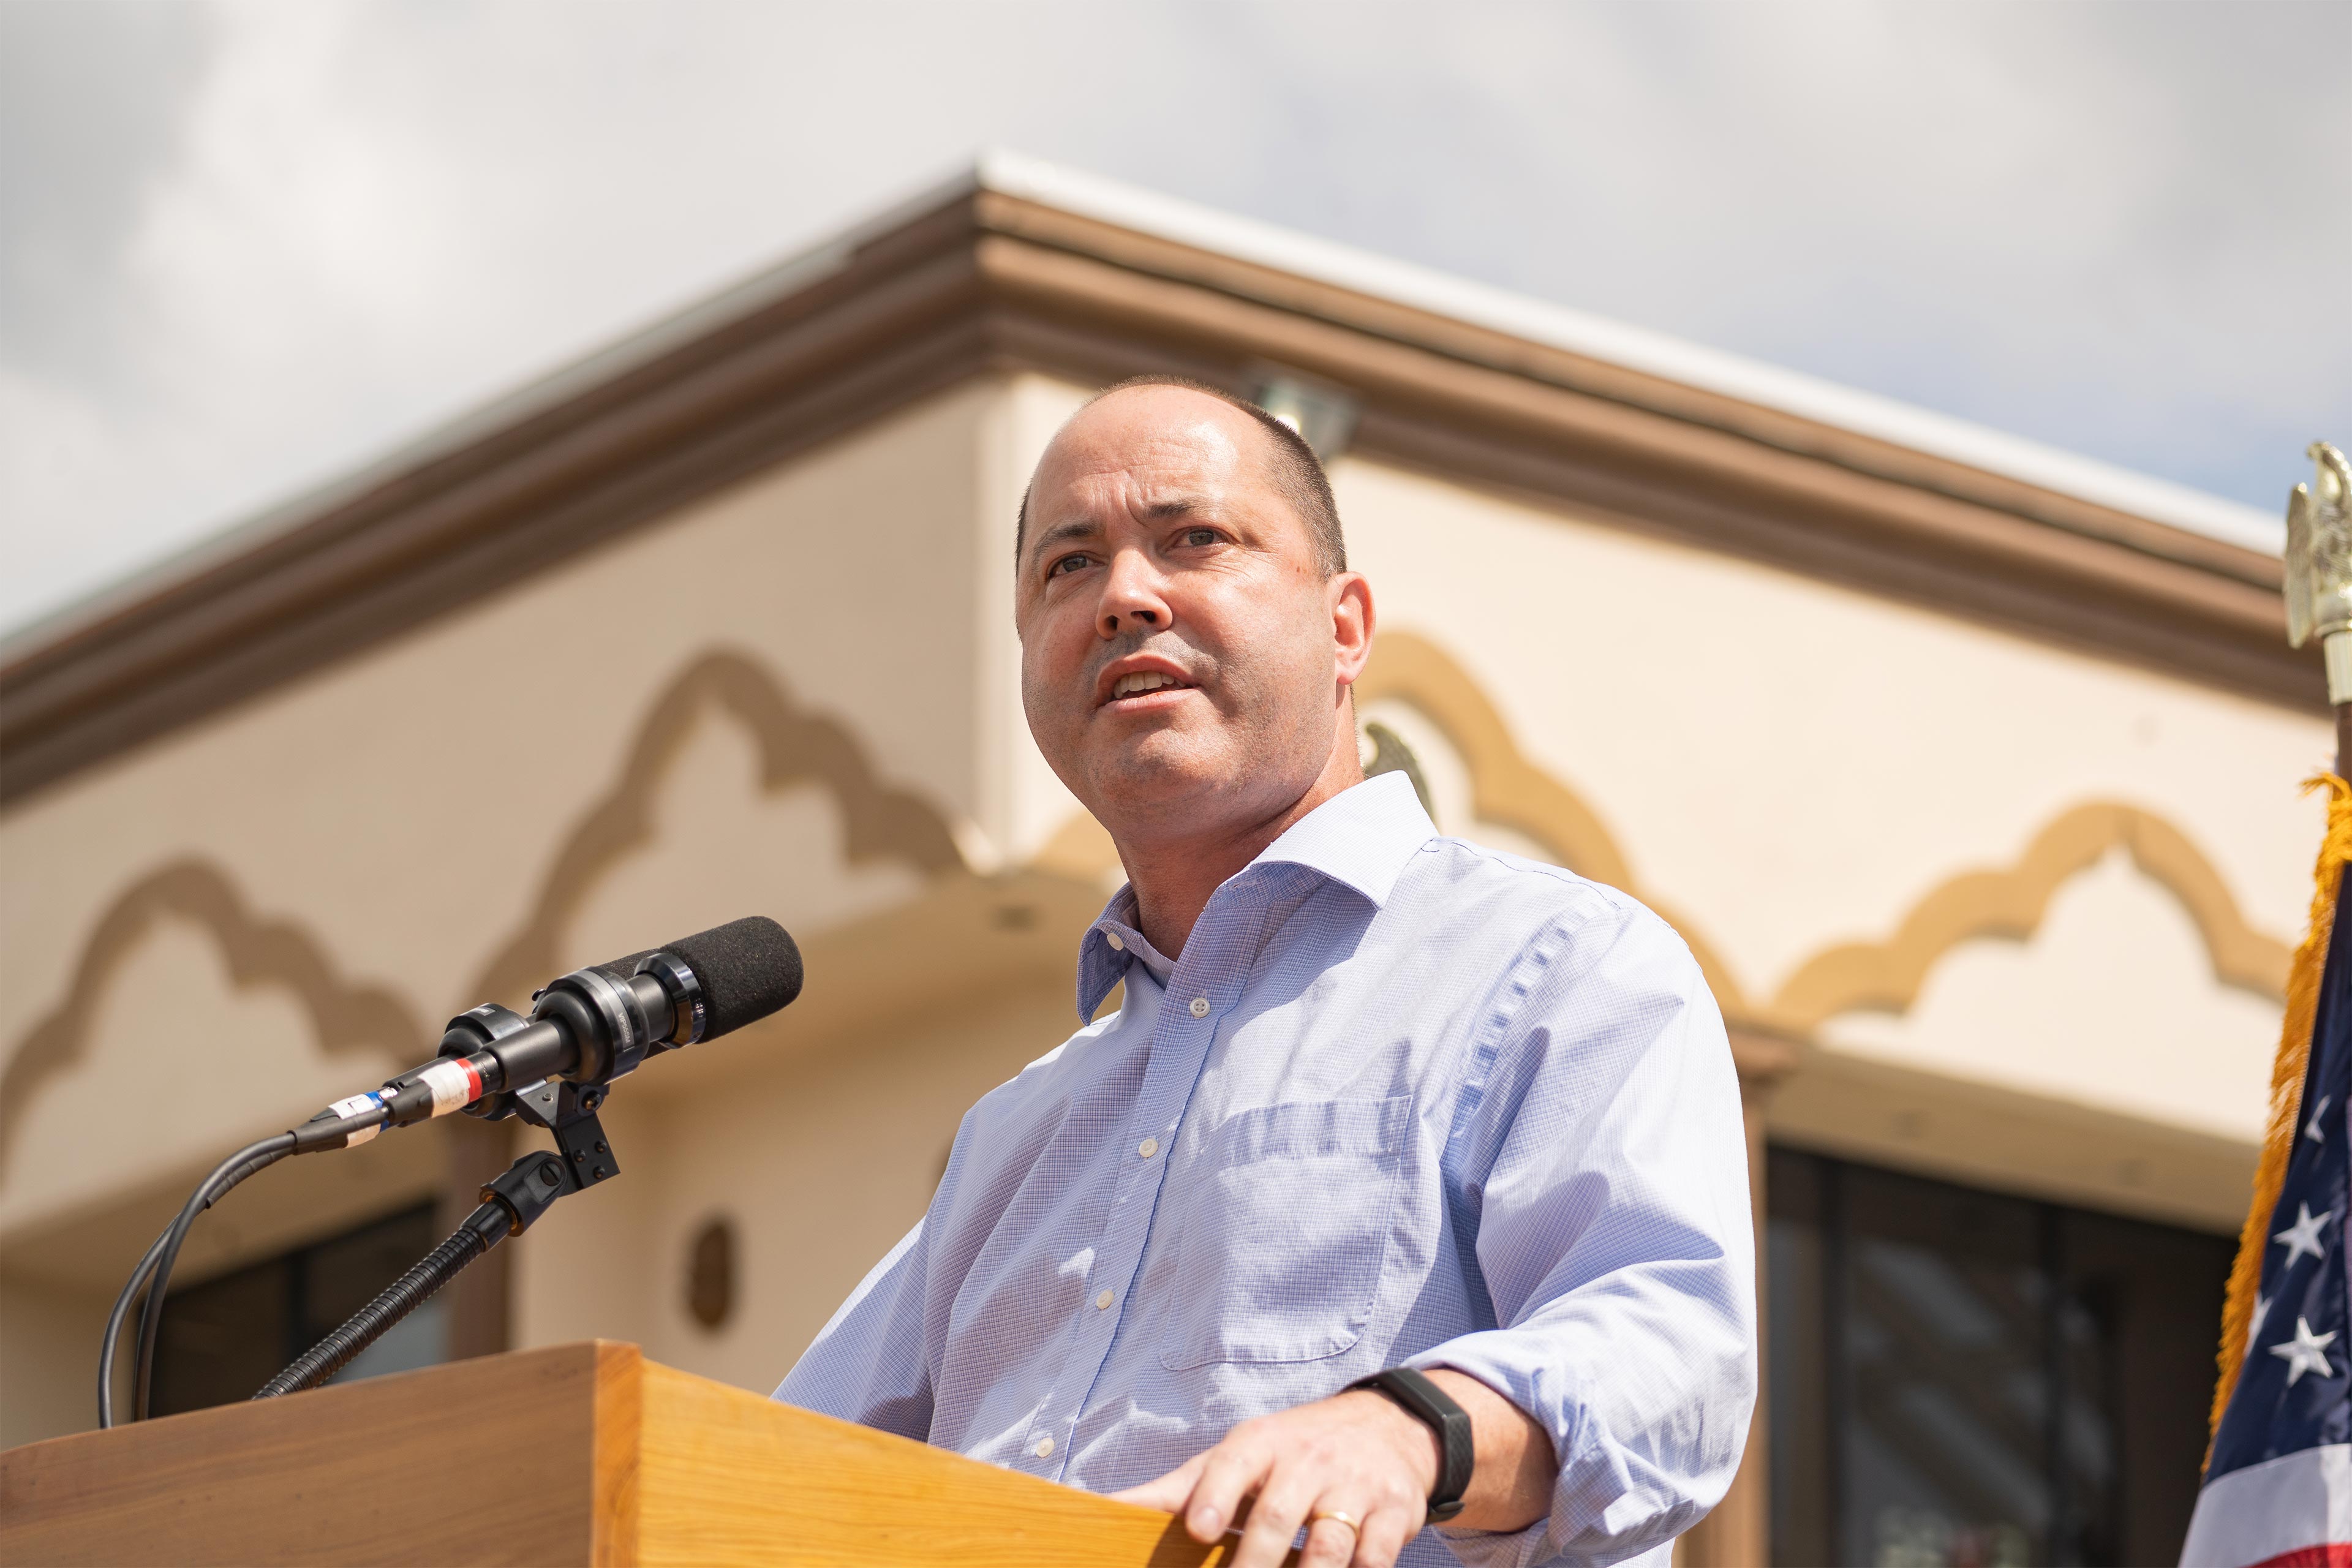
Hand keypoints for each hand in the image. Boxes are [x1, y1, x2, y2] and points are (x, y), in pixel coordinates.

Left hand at [1112, 1387, 1438, 1567]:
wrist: (1386, 1427)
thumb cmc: (1290, 1453)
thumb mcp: (1236, 1458)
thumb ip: (1176, 1490)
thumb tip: (1101, 1510)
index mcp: (1260, 1445)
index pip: (1232, 1465)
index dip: (1216, 1496)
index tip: (1200, 1529)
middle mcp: (1307, 1460)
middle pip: (1278, 1516)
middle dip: (1257, 1562)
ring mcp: (1353, 1487)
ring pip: (1330, 1544)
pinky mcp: (1394, 1514)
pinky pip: (1376, 1556)